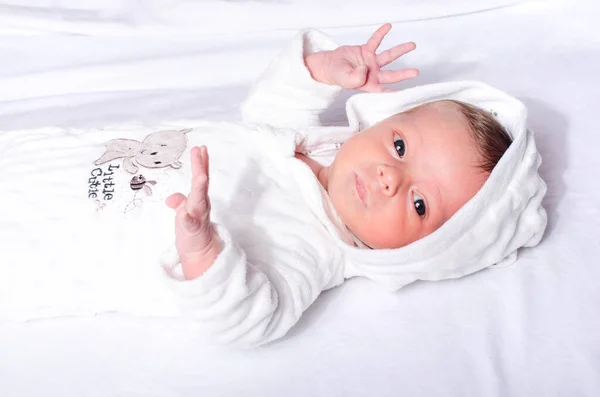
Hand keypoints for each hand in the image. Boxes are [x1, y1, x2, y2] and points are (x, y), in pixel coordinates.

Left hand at [166, 146, 221, 278]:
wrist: (199, 252)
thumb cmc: (191, 231)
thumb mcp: (183, 213)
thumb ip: (180, 201)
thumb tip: (172, 197)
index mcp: (198, 199)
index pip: (200, 178)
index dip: (201, 163)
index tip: (200, 148)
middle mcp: (201, 205)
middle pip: (201, 183)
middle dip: (201, 167)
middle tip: (200, 150)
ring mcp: (198, 217)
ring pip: (199, 200)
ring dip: (200, 188)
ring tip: (201, 176)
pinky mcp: (193, 231)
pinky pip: (190, 224)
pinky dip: (187, 218)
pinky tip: (183, 214)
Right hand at [305, 23, 417, 91]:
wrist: (331, 65)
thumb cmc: (338, 75)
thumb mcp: (345, 80)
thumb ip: (355, 78)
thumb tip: (365, 69)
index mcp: (369, 85)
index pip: (383, 91)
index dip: (392, 93)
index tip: (403, 95)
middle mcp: (374, 75)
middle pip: (391, 75)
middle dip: (404, 74)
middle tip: (415, 72)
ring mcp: (372, 62)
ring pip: (389, 56)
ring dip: (400, 50)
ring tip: (412, 45)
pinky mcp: (367, 51)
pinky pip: (375, 41)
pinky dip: (381, 34)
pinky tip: (388, 27)